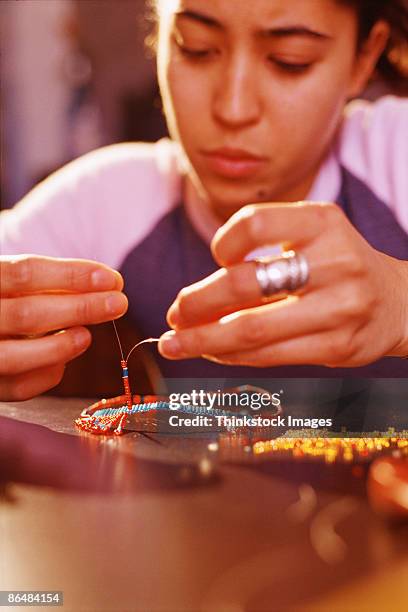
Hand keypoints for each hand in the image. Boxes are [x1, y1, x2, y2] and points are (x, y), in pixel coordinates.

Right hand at [0, 255, 127, 399]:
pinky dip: (46, 375)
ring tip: (88, 335)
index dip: (72, 275)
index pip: (24, 272)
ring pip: (17, 357)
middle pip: (27, 314)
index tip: (112, 278)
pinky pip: (15, 388)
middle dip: (80, 308)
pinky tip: (62, 361)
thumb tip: (101, 286)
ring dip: (62, 346)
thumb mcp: (5, 282)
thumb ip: (39, 284)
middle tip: (118, 303)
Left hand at [158, 202, 407, 366]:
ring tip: (177, 343)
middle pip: (244, 283)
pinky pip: (269, 356)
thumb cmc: (338, 266)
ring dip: (203, 339)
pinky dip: (231, 355)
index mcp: (324, 222)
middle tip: (174, 315)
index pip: (255, 222)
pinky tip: (214, 352)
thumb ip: (261, 255)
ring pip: (252, 330)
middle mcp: (336, 261)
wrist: (398, 303)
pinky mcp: (339, 347)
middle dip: (195, 303)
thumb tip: (193, 299)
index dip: (222, 242)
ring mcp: (341, 308)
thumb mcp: (311, 240)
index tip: (216, 259)